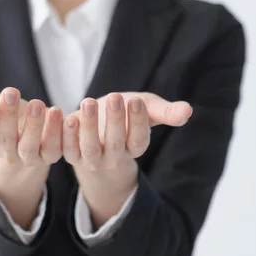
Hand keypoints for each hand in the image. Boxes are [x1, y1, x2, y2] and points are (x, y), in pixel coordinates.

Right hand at [0, 88, 62, 168]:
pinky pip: (56, 148)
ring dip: (36, 126)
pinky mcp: (51, 154)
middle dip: (8, 117)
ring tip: (39, 104)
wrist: (27, 125)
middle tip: (11, 92)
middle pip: (6, 140)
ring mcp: (30, 156)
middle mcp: (8, 154)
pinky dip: (59, 132)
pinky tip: (60, 112)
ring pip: (31, 148)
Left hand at [63, 92, 191, 171]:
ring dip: (88, 126)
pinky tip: (68, 116)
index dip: (138, 122)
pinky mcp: (71, 154)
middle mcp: (114, 157)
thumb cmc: (125, 114)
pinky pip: (68, 149)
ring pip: (90, 148)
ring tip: (89, 101)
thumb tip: (188, 110)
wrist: (97, 126)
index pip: (140, 139)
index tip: (136, 101)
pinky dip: (66, 135)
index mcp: (135, 146)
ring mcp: (92, 158)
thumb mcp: (146, 108)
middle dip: (115, 121)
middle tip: (115, 97)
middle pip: (115, 143)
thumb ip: (166, 111)